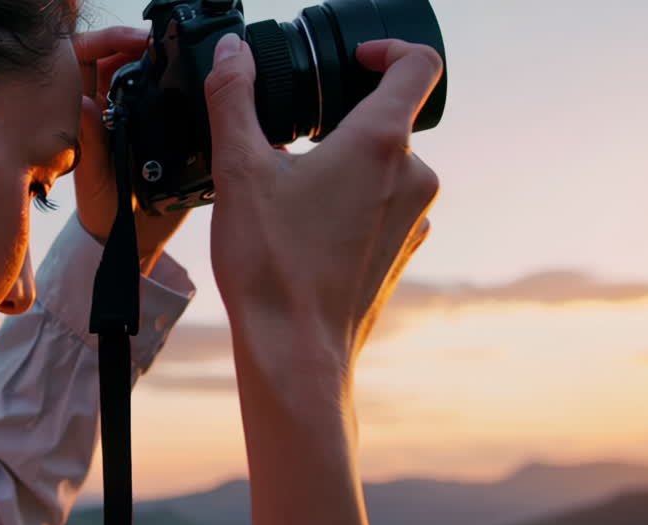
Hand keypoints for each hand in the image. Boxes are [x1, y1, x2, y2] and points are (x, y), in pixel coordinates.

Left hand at [73, 27, 189, 273]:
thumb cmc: (102, 208)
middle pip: (121, 55)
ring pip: (146, 71)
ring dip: (161, 61)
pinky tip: (194, 85)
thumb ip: (91, 139)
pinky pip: (168, 97)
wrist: (131, 235)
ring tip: (181, 59)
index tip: (137, 42)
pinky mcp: (160, 126)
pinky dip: (180, 86)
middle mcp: (111, 104)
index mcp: (88, 108)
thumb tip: (83, 102)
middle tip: (165, 46)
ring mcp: (136, 113)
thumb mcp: (94, 174)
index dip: (109, 40)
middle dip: (140, 44)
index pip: (87, 55)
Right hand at [204, 36, 441, 365]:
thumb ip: (233, 98)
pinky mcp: (402, 253)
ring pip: (383, 168)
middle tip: (289, 143)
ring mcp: (414, 219)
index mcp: (381, 143)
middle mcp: (414, 177)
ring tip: (290, 195)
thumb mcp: (239, 170)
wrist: (296, 353)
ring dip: (342, 166)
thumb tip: (231, 52)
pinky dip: (350, 205)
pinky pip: (382, 208)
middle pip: (388, 120)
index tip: (351, 58)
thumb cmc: (272, 267)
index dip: (385, 47)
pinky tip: (306, 231)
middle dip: (339, 121)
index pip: (416, 64)